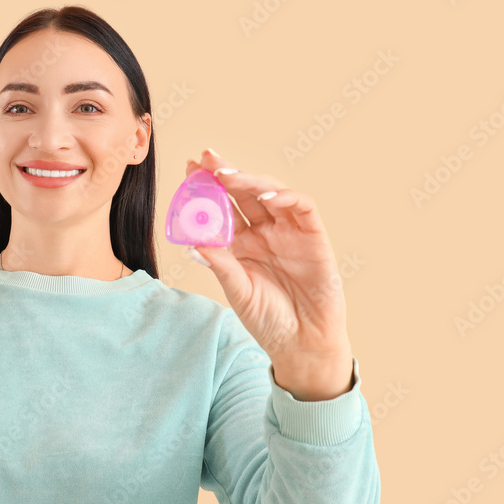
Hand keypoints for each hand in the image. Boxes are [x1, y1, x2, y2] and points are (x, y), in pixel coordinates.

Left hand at [186, 150, 352, 399]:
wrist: (302, 343)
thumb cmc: (269, 320)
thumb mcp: (238, 292)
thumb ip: (220, 265)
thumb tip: (193, 242)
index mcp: (241, 244)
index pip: (222, 208)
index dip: (208, 188)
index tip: (190, 168)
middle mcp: (264, 233)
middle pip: (244, 193)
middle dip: (225, 173)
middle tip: (206, 159)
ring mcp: (289, 232)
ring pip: (271, 193)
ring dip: (250, 180)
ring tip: (229, 176)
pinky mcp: (313, 237)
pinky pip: (302, 207)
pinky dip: (286, 196)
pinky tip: (266, 195)